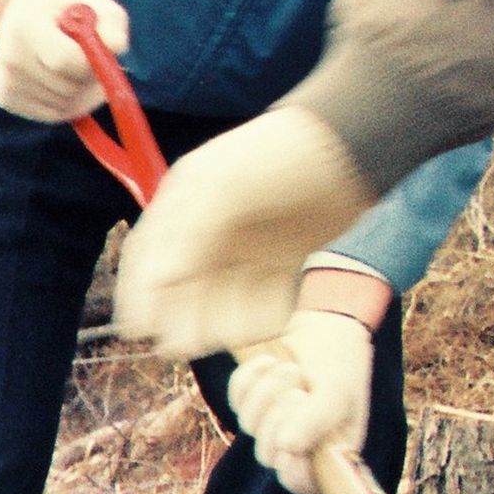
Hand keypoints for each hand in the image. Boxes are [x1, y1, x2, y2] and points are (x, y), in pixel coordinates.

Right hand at [0, 0, 131, 124]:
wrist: (22, 14)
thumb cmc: (66, 9)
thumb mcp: (95, 4)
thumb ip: (112, 24)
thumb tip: (116, 50)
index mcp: (27, 26)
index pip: (64, 61)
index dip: (91, 64)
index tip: (100, 57)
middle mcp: (10, 56)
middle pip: (67, 87)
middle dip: (90, 80)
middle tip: (92, 62)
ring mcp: (5, 79)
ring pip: (63, 105)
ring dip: (82, 93)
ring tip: (78, 69)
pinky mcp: (4, 97)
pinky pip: (52, 114)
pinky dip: (68, 104)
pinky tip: (63, 82)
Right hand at [112, 106, 377, 356]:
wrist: (354, 147)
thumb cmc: (281, 155)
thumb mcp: (222, 185)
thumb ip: (187, 235)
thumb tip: (157, 281)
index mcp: (184, 207)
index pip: (147, 258)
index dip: (138, 294)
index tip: (140, 328)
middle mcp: (210, 233)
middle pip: (182, 287)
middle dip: (180, 317)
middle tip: (183, 346)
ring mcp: (246, 250)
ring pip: (221, 300)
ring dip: (220, 323)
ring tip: (229, 336)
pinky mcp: (281, 264)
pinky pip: (263, 301)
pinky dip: (262, 316)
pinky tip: (271, 321)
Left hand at [229, 311, 374, 493]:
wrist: (326, 329)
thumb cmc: (341, 365)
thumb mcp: (338, 392)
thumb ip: (318, 420)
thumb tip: (287, 447)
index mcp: (328, 453)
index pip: (303, 485)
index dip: (293, 471)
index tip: (291, 446)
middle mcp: (296, 446)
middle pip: (267, 454)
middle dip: (281, 417)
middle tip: (300, 389)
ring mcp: (269, 426)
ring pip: (248, 425)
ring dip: (268, 391)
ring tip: (291, 369)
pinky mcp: (248, 403)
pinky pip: (236, 397)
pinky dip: (251, 376)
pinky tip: (270, 362)